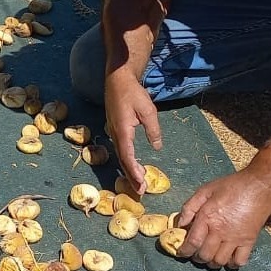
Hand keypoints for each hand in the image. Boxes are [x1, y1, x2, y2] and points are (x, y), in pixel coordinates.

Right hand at [103, 74, 162, 194]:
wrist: (117, 79)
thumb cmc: (132, 93)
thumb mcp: (148, 110)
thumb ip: (153, 130)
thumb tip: (157, 146)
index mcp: (122, 131)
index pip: (127, 156)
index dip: (133, 172)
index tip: (140, 184)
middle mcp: (115, 134)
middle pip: (122, 160)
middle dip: (130, 176)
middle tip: (140, 191)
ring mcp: (113, 131)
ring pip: (120, 155)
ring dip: (128, 170)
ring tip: (138, 183)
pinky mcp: (115, 129)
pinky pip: (120, 149)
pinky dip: (126, 160)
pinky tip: (132, 165)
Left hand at [174, 160, 270, 269]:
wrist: (259, 188)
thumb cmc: (231, 186)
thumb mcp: (205, 190)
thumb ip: (190, 207)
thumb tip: (180, 224)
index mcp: (208, 217)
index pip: (192, 242)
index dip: (184, 251)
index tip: (181, 253)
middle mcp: (221, 231)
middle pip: (205, 255)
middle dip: (196, 258)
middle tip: (195, 254)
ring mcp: (235, 239)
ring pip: (220, 261)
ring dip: (212, 263)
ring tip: (209, 257)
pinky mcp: (249, 242)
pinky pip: (239, 261)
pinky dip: (232, 264)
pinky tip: (227, 258)